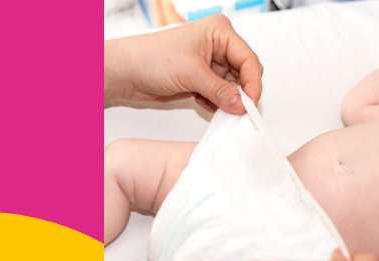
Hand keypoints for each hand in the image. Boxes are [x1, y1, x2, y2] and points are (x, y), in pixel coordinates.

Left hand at [104, 14, 263, 114]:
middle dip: (241, 93)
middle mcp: (219, 45)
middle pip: (245, 73)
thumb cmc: (151, 59)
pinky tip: (199, 100)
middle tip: (236, 110)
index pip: (249, 59)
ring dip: (226, 99)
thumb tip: (243, 106)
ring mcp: (212, 62)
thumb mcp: (191, 74)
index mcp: (220, 32)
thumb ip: (221, 91)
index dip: (253, 83)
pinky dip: (216, 102)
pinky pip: (222, 94)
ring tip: (208, 102)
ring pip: (235, 87)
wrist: (125, 72)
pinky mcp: (205, 78)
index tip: (251, 105)